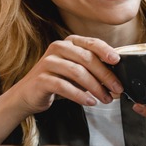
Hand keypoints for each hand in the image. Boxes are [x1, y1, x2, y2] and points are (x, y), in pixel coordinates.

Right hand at [7, 35, 122, 115]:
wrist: (28, 95)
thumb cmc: (57, 81)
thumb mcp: (77, 71)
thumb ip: (94, 69)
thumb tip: (118, 78)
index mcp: (69, 42)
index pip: (91, 43)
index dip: (106, 50)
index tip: (117, 61)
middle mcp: (58, 48)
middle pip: (87, 58)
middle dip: (105, 75)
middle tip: (117, 88)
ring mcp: (48, 62)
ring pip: (77, 72)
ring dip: (95, 87)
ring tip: (105, 99)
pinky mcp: (41, 79)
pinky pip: (64, 86)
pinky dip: (80, 95)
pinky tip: (90, 102)